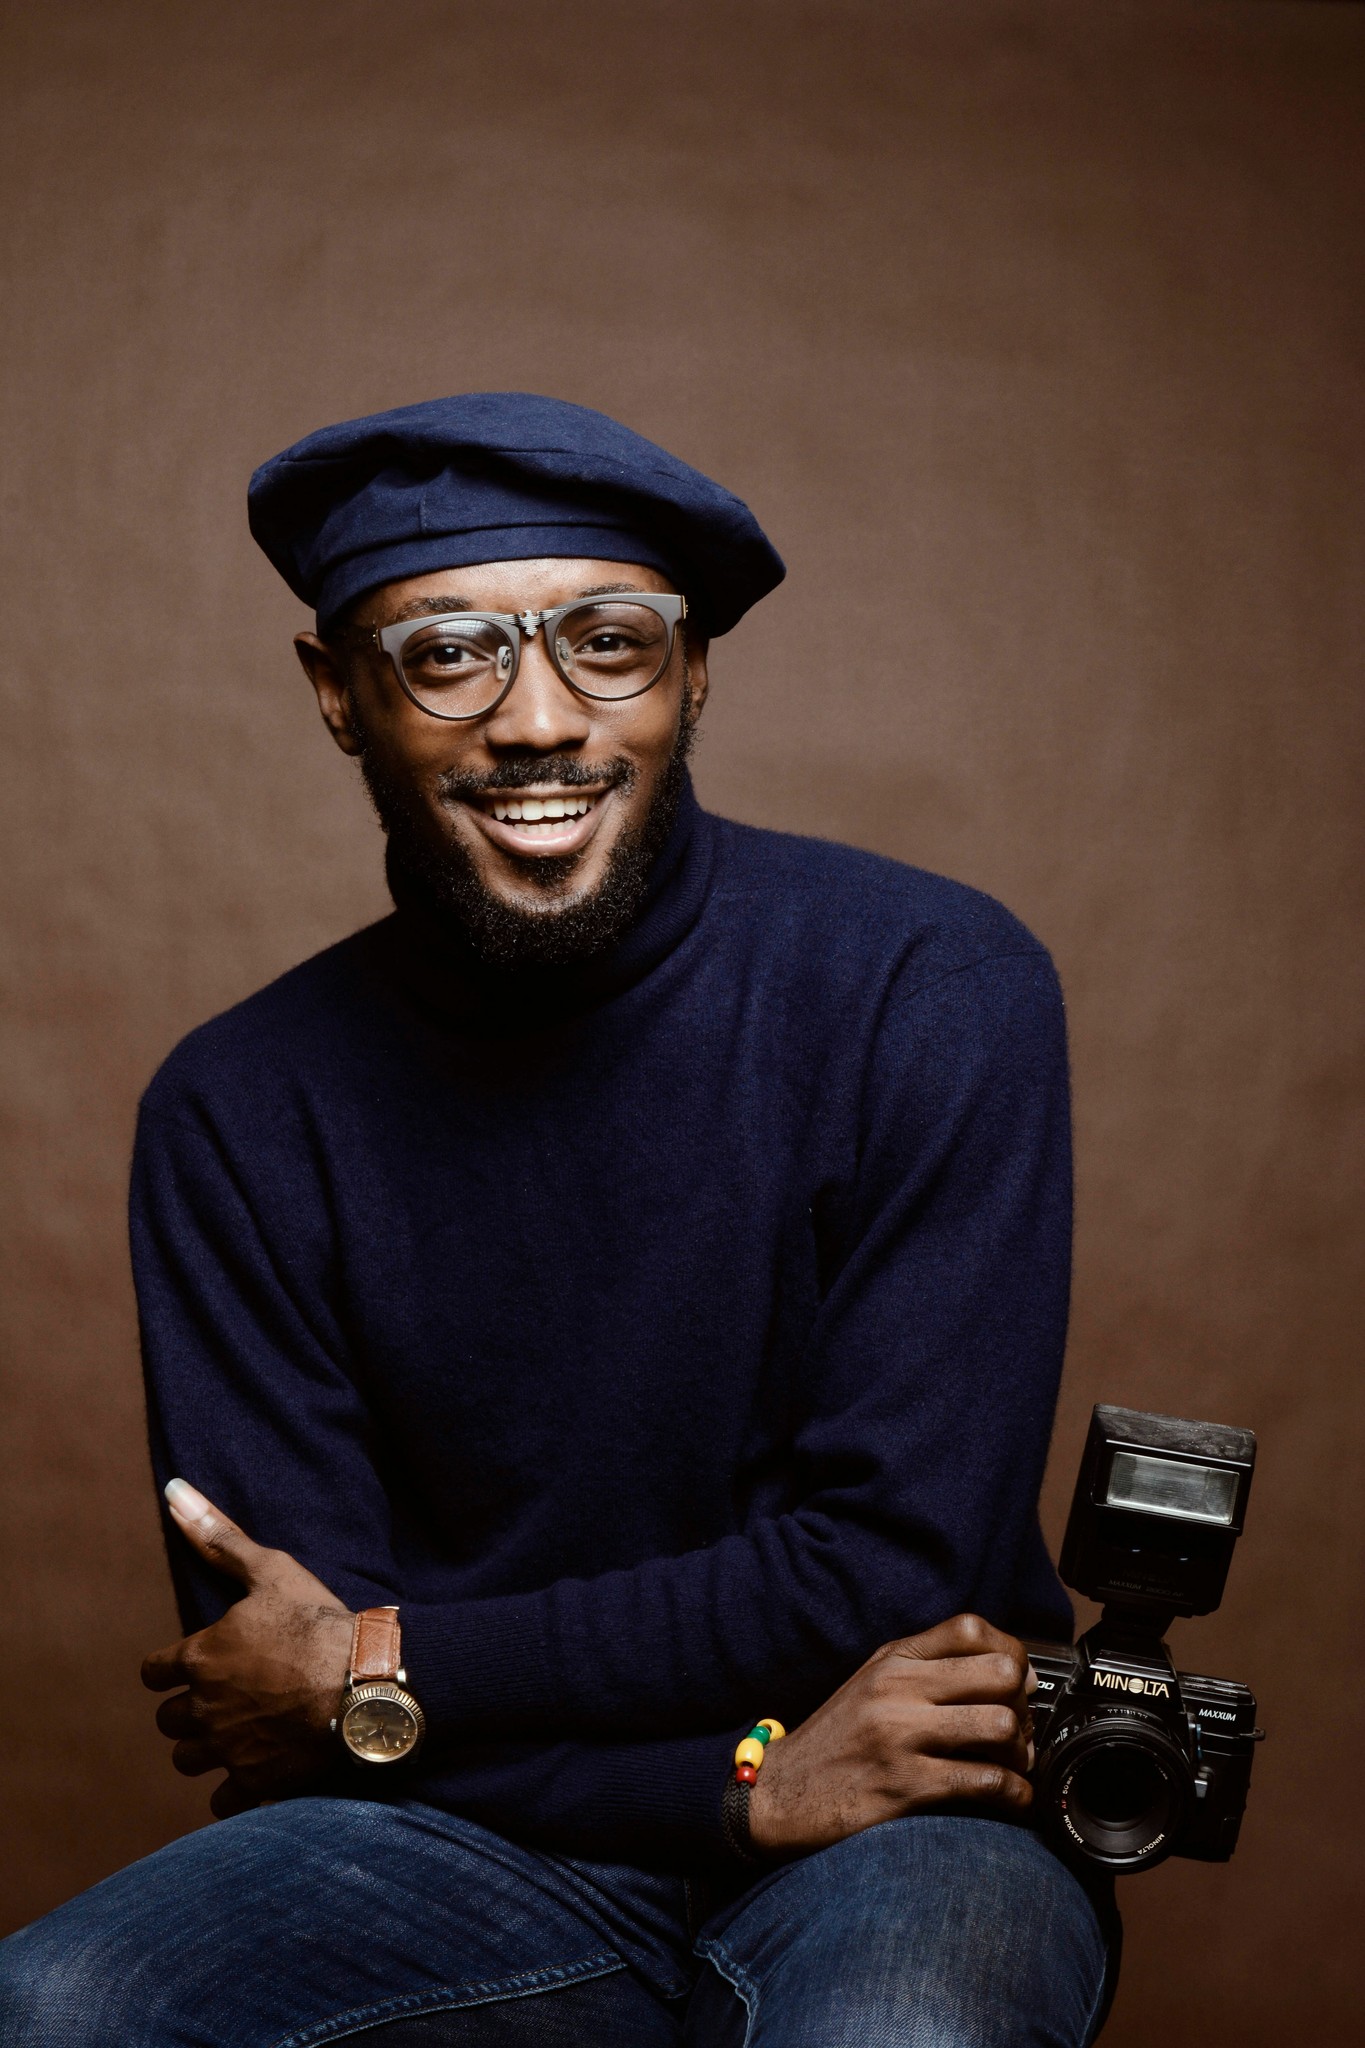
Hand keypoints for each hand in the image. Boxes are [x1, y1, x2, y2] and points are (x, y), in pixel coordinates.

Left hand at [142, 1480, 354, 1818]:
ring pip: (188, 1759)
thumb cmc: (319, 1621)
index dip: (171, 1669)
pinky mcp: (254, 1781)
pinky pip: (222, 1799)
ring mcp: (227, 1748)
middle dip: (190, 1710)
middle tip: (226, 1697)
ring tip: (240, 1732)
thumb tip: (174, 1493)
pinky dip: (235, 1787)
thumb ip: (219, 1538)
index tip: (195, 1666)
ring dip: (207, 1748)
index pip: (153, 1673)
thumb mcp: (271, 1570)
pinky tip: (258, 1767)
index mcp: (200, 1657)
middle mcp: (203, 1707)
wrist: (368, 1682)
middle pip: (169, 1721)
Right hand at [748, 1613, 1035, 1856]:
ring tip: (1013, 1764)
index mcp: (892, 1659)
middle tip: (1021, 1729)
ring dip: (1020, 1751)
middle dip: (1023, 1704)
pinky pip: (984, 1782)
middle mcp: (897, 1688)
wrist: (779, 1794)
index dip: (1011, 1653)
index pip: (971, 1629)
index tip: (1018, 1682)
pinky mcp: (904, 1787)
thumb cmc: (836, 1741)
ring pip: (999, 1725)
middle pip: (1000, 1672)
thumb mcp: (874, 1684)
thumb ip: (931, 1669)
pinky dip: (1014, 1793)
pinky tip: (1011, 1799)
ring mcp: (900, 1736)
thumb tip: (1015, 1674)